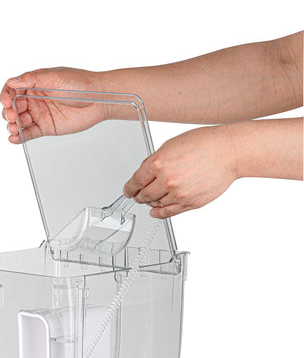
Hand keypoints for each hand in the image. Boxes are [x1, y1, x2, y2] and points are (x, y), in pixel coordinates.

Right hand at [0, 67, 106, 142]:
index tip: (6, 102)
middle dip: (9, 112)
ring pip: (19, 121)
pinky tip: (15, 138)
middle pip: (13, 106)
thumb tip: (12, 81)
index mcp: (35, 83)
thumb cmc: (80, 84)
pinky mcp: (46, 127)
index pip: (12, 89)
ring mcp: (40, 113)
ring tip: (14, 128)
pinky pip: (29, 133)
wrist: (98, 100)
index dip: (5, 95)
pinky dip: (20, 137)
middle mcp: (35, 98)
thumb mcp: (54, 77)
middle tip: (13, 116)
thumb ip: (32, 79)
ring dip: (12, 125)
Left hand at [123, 125, 237, 217]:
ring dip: (150, 202)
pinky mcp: (189, 203)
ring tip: (149, 199)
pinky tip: (154, 212)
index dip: (129, 188)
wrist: (229, 152)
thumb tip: (144, 173)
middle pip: (143, 195)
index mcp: (159, 163)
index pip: (135, 181)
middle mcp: (167, 180)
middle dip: (138, 195)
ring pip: (155, 204)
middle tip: (136, 195)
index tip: (127, 190)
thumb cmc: (205, 144)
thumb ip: (155, 161)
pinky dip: (159, 213)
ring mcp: (178, 194)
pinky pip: (168, 213)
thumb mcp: (171, 145)